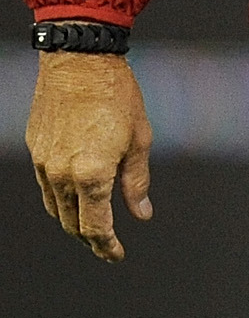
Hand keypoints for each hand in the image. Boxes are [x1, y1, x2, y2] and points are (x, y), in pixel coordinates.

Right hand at [27, 53, 153, 261]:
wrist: (80, 63)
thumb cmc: (116, 95)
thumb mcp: (140, 139)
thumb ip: (137, 181)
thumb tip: (141, 213)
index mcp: (91, 174)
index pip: (95, 226)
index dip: (106, 246)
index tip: (116, 254)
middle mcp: (62, 174)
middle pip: (71, 223)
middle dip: (89, 238)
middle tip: (106, 245)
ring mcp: (44, 163)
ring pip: (54, 208)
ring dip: (72, 221)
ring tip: (90, 227)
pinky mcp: (36, 151)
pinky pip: (46, 186)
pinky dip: (59, 199)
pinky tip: (72, 198)